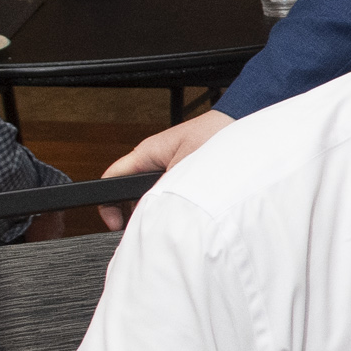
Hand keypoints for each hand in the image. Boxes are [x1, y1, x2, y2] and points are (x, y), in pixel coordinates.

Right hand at [99, 109, 232, 227]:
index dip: (108, 206)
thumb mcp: (185, 170)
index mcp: (146, 153)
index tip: (116, 224)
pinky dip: (176, 204)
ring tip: (173, 220)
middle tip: (149, 229)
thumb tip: (153, 214)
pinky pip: (172, 192)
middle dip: (137, 213)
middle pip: (131, 192)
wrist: (242, 121)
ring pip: (153, 194)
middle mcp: (155, 158)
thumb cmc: (215, 135)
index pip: (112, 180)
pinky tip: (188, 212)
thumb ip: (167, 192)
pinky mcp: (187, 170)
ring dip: (160, 209)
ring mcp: (170, 165)